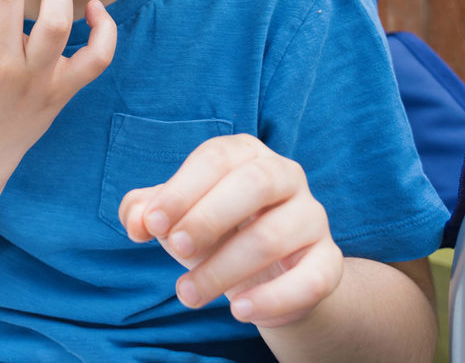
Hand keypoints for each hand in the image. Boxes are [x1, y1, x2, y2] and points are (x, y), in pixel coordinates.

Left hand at [118, 134, 343, 328]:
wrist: (265, 276)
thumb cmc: (213, 231)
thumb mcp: (176, 217)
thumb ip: (146, 211)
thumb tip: (136, 221)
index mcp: (244, 153)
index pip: (215, 158)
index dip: (182, 190)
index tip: (153, 224)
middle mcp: (285, 175)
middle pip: (253, 185)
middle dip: (208, 218)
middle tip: (176, 249)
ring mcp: (312, 216)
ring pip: (274, 237)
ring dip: (225, 269)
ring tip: (189, 293)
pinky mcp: (328, 260)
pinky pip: (312, 278)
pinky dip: (274, 298)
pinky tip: (239, 311)